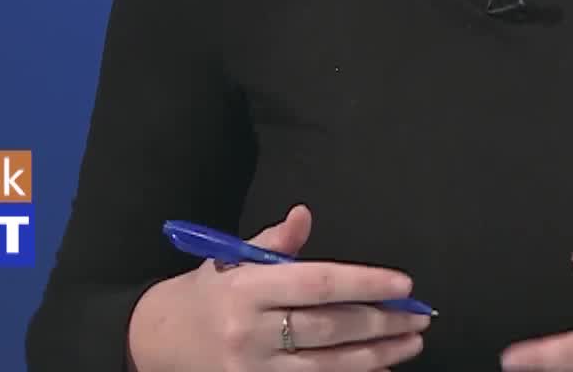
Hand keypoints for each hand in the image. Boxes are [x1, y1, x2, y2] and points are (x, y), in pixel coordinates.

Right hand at [127, 204, 431, 371]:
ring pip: (329, 366)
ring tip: (411, 343)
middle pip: (330, 329)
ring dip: (377, 355)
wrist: (152, 342)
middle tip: (420, 315)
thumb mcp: (230, 259)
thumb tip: (305, 216)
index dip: (365, 284)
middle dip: (382, 322)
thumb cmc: (204, 294)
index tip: (403, 284)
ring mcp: (252, 370)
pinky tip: (378, 367)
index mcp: (246, 290)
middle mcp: (249, 333)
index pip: (318, 284)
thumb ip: (272, 244)